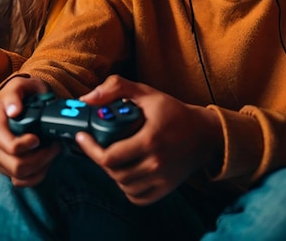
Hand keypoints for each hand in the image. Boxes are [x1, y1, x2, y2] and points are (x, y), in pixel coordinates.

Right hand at [0, 76, 60, 186]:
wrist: (26, 100)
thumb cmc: (23, 93)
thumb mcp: (19, 86)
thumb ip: (15, 95)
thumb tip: (13, 111)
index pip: (10, 148)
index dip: (27, 146)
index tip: (39, 138)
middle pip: (16, 167)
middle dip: (41, 159)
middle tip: (54, 146)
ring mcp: (1, 159)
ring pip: (20, 177)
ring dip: (40, 167)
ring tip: (51, 152)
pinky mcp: (9, 168)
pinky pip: (21, 183)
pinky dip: (36, 176)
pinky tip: (44, 162)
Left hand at [75, 75, 223, 205]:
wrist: (204, 133)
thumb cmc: (172, 111)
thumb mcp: (145, 92)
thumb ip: (115, 88)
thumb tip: (87, 99)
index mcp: (150, 139)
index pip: (110, 156)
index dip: (90, 148)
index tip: (81, 137)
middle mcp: (157, 163)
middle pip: (114, 173)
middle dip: (99, 158)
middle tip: (94, 144)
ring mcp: (162, 179)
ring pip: (124, 186)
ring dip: (112, 172)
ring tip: (109, 155)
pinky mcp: (166, 188)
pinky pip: (138, 197)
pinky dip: (126, 187)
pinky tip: (124, 171)